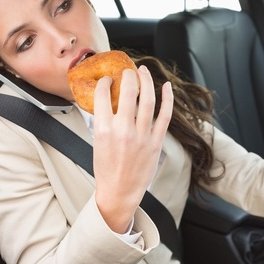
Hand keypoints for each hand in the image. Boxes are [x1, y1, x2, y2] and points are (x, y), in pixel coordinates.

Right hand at [92, 65, 172, 232]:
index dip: (106, 82)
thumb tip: (109, 101)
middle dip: (128, 76)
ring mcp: (142, 136)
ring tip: (143, 72)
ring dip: (146, 81)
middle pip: (128, 91)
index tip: (108, 80)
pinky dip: (167, 99)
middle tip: (127, 71)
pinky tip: (166, 87)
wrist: (119, 192)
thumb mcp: (97, 142)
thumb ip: (103, 121)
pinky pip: (164, 116)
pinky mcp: (156, 142)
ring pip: (148, 99)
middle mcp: (124, 130)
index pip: (104, 95)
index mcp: (104, 129)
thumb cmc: (106, 169)